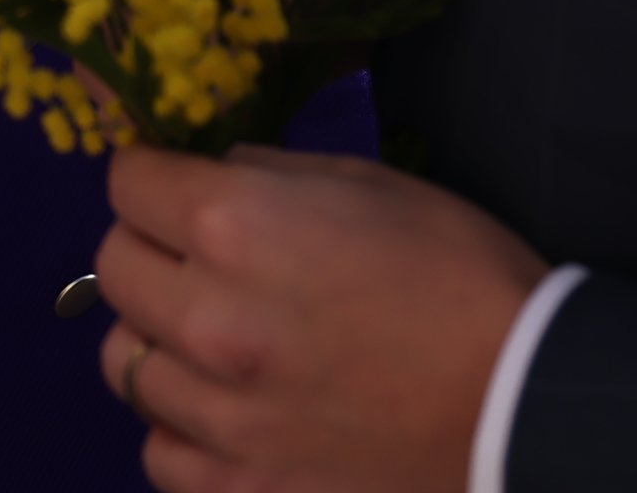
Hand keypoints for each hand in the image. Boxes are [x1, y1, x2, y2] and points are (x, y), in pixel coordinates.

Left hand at [96, 145, 546, 491]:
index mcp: (233, 226)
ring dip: (160, 340)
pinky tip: (231, 412)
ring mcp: (218, 415)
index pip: (126, 181)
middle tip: (202, 259)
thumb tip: (206, 176)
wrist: (525, 400)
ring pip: (124, 362)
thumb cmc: (459, 274)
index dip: (154, 177)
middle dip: (150, 249)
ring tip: (219, 340)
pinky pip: (160, 452)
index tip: (178, 188)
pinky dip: (183, 429)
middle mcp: (205, 319)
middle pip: (111, 266)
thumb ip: (266, 176)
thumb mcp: (367, 183)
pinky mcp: (240, 488)